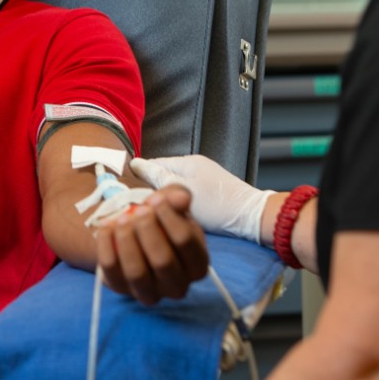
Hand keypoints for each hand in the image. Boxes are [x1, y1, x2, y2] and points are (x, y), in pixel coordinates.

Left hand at [93, 186, 208, 305]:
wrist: (133, 231)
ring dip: (126, 240)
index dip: (168, 216)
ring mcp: (150, 293)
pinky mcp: (122, 290)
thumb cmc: (160, 219)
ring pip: (137, 273)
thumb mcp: (172, 203)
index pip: (185, 241)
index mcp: (197, 264)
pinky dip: (106, 246)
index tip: (156, 200)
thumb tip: (182, 198)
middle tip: (137, 210)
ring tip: (122, 218)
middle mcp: (177, 286)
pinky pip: (111, 271)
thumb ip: (178, 196)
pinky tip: (107, 228)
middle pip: (162, 261)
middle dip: (147, 229)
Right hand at [131, 154, 271, 243]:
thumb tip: (135, 163)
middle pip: (164, 175)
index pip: (153, 164)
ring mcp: (204, 180)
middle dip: (152, 189)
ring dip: (165, 198)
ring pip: (174, 187)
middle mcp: (195, 167)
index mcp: (187, 162)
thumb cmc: (217, 205)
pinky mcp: (210, 194)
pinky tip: (174, 216)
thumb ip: (158, 177)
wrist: (251, 218)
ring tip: (155, 213)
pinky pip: (186, 195)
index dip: (139, 177)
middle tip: (140, 208)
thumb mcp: (182, 191)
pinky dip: (178, 204)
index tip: (127, 194)